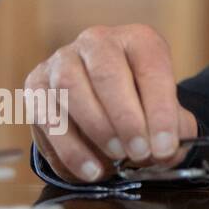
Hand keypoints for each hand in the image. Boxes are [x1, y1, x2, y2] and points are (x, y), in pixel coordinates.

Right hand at [24, 24, 197, 183]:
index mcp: (138, 39)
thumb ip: (172, 130)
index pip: (152, 69)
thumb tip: (165, 153)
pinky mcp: (36, 84)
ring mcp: (62, 60)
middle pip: (107, 75)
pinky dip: (69, 148)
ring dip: (96, 130)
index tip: (164, 146)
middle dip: (126, 120)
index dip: (160, 111)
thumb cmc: (141, 103)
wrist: (104, 98)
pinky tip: (90, 169)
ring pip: (71, 90)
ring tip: (116, 159)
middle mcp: (98, 42)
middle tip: (139, 153)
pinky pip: (46, 116)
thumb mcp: (166, 110)